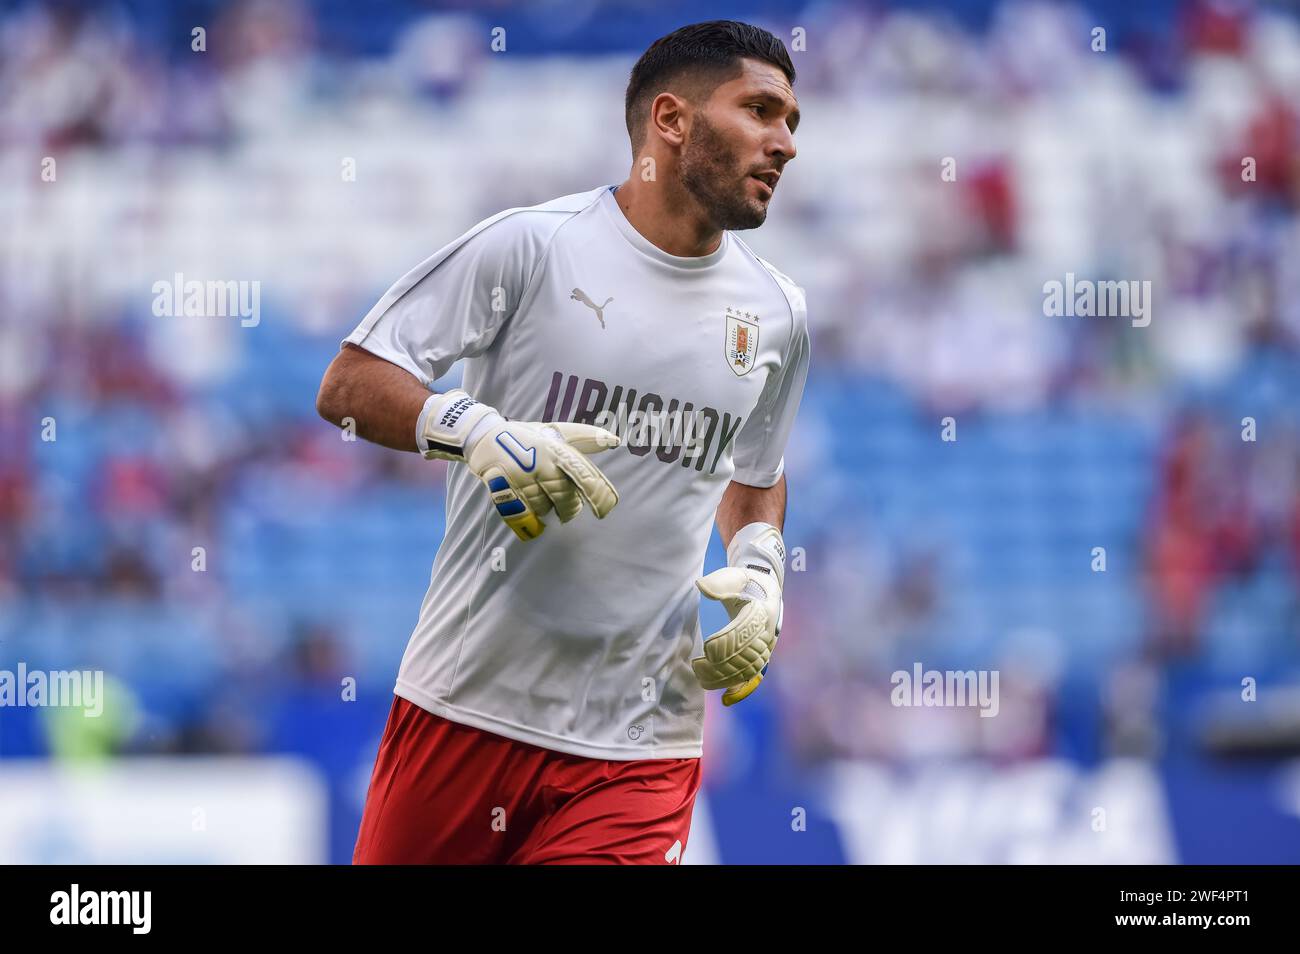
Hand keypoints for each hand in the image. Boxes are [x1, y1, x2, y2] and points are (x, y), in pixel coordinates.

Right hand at [466, 418, 619, 540]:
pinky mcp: (502, 487)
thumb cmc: (526, 436)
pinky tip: (531, 514)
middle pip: (564, 497)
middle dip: (569, 509)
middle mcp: (540, 463)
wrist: (484, 435)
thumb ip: (585, 438)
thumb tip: (615, 440)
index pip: (584, 475)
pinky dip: (529, 517)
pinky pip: (523, 513)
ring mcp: (520, 477)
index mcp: (556, 449)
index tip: (605, 510)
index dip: (599, 495)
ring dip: (547, 509)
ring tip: (544, 501)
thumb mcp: (555, 431)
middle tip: (568, 510)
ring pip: (544, 507)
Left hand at [692, 560, 782, 706]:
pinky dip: (741, 690)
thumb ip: (720, 583)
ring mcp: (765, 648)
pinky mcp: (760, 657)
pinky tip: (726, 700)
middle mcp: (768, 634)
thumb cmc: (746, 583)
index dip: (727, 642)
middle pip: (746, 656)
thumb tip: (701, 586)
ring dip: (726, 678)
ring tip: (704, 680)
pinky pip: (754, 678)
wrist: (764, 590)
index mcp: (763, 612)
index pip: (745, 632)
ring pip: (748, 670)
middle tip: (698, 666)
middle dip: (722, 664)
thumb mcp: (735, 576)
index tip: (707, 648)